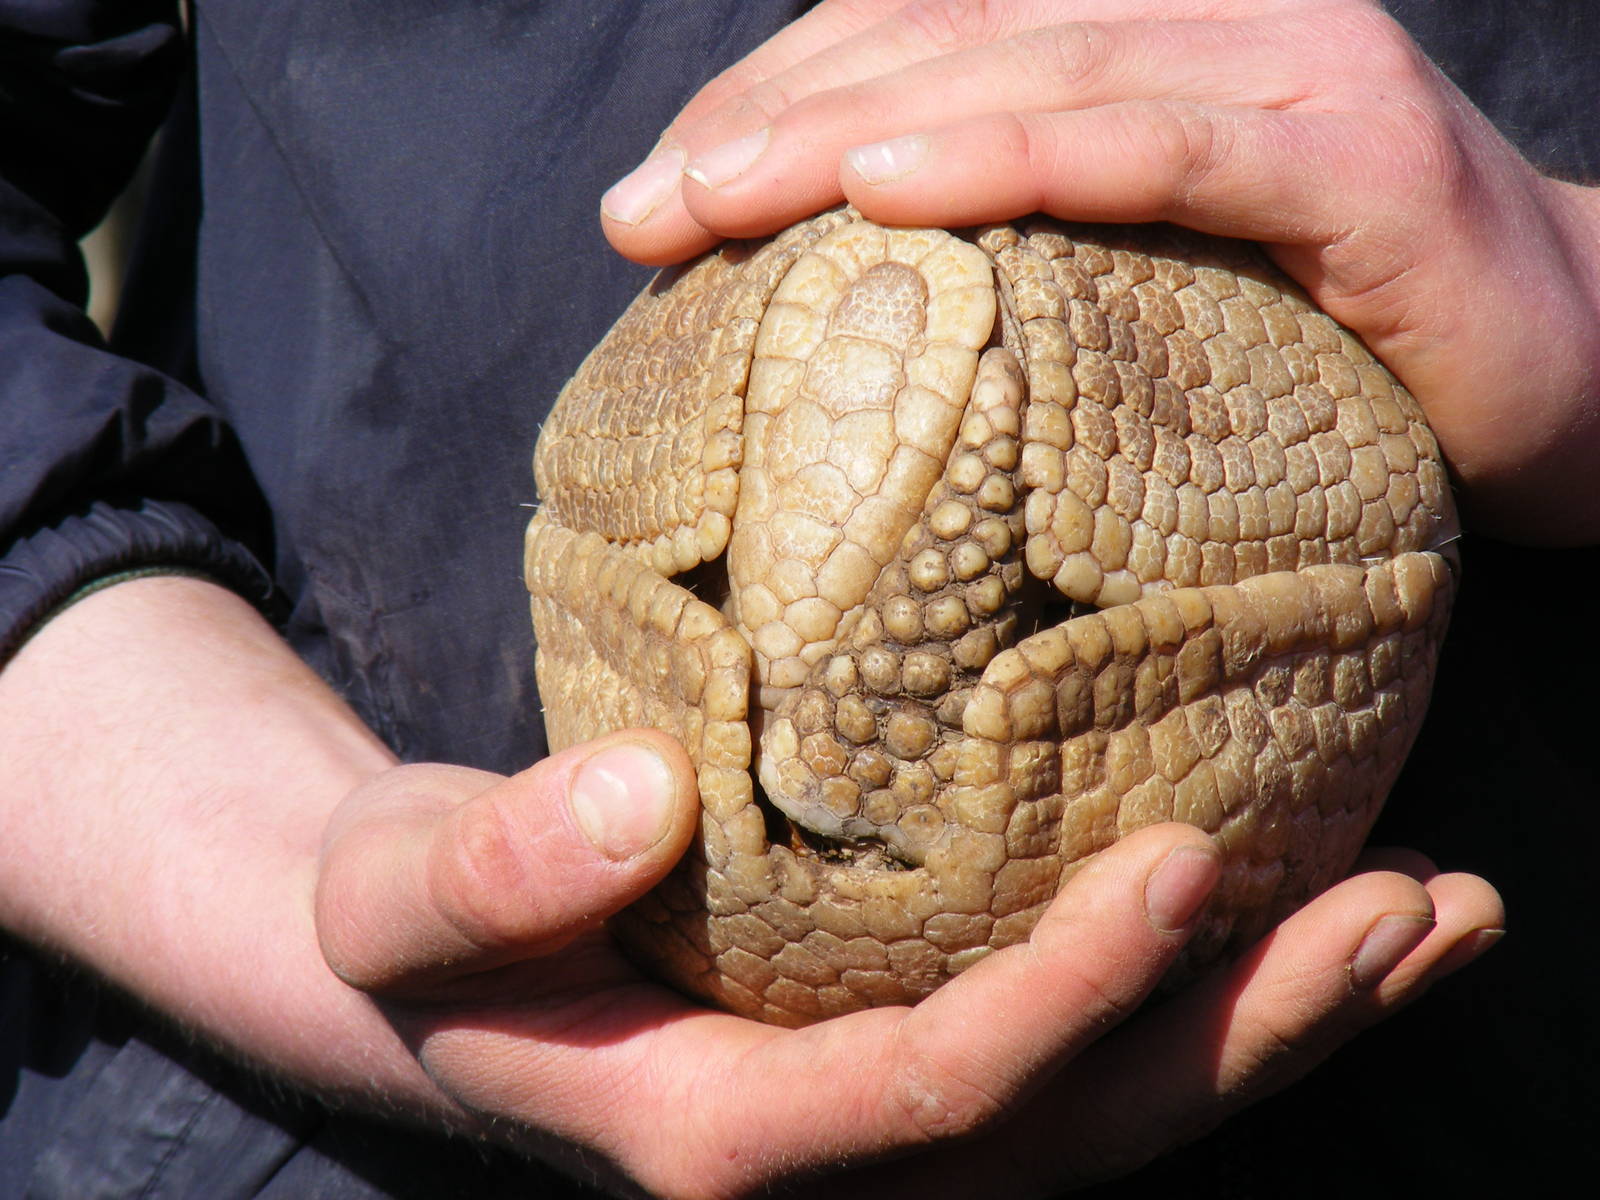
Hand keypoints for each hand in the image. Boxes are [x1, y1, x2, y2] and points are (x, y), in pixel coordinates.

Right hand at [316, 735, 1502, 1198]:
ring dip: (1288, 1024)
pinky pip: (1097, 1052)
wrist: (446, 960)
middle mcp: (830, 1158)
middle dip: (1251, 1039)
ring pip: (1120, 1114)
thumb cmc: (421, 925)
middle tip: (1414, 909)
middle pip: (1079, 1140)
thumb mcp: (398, 892)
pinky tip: (1323, 910)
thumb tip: (638, 798)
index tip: (1182, 865)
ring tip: (1439, 914)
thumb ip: (486, 869)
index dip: (1064, 1005)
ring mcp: (889, 1123)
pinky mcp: (918, 1056)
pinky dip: (1224, 993)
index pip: (926, 1103)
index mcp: (711, 1134)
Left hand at [600, 0, 1599, 544]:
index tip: (651, 198)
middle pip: (946, 38)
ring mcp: (1291, 70)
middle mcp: (1209, 13)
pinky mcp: (1359, 164)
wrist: (1570, 365)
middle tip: (639, 210)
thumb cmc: (1328, 342)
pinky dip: (1022, 160)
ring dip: (853, 131)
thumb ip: (1021, 250)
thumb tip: (848, 301)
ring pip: (1033, 70)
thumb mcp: (1143, 281)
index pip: (918, 33)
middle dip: (770, 118)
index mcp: (1139, 29)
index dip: (771, 96)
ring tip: (713, 198)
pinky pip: (1162, 146)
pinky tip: (892, 194)